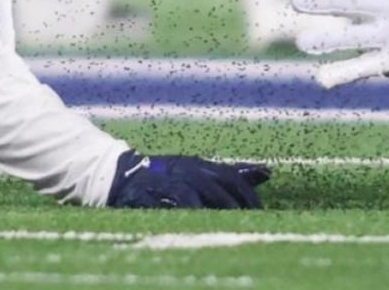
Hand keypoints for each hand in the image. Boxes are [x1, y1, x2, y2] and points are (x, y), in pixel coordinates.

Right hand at [106, 151, 270, 208]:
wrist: (120, 174)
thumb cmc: (170, 175)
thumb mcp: (202, 171)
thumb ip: (234, 173)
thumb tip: (268, 171)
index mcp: (199, 165)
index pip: (228, 175)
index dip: (245, 193)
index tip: (259, 212)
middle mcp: (182, 170)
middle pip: (211, 184)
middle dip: (230, 204)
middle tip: (244, 222)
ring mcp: (161, 182)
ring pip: (186, 192)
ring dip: (204, 207)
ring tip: (219, 224)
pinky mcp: (142, 196)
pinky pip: (158, 204)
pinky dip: (172, 212)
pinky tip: (184, 223)